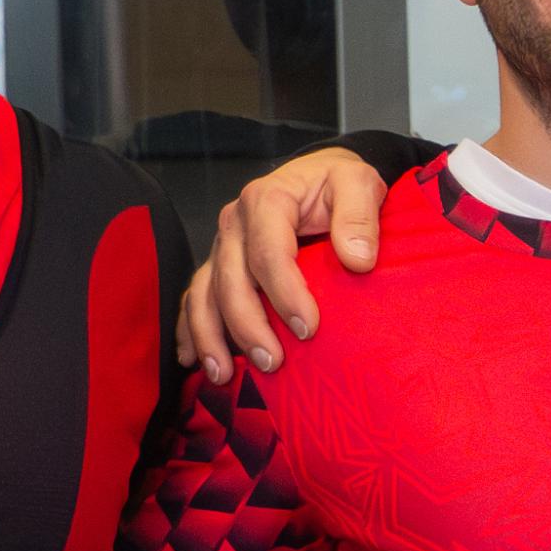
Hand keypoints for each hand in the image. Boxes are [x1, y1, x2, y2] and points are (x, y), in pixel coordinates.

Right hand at [181, 147, 393, 380]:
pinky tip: (194, 359)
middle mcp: (235, 224)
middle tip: (273, 363)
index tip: (308, 329)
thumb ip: (360, 216)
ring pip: (204, 294)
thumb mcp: (359, 183)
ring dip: (210, 337)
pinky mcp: (219, 265)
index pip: (269, 254)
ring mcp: (223, 246)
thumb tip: (357, 259)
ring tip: (224, 374)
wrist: (320, 176)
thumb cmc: (338, 183)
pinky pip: (195, 298)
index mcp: (266, 200)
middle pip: (231, 281)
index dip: (285, 295)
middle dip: (248, 327)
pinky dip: (191, 329)